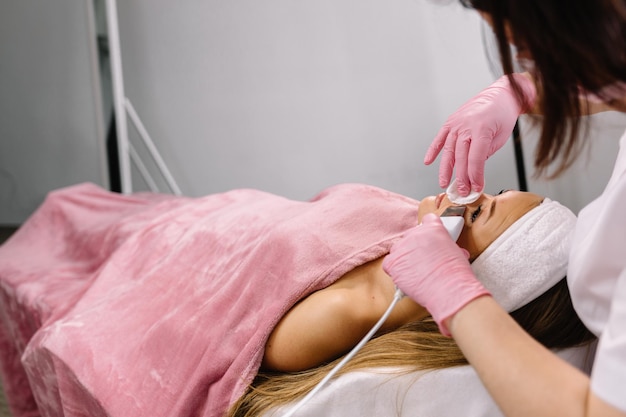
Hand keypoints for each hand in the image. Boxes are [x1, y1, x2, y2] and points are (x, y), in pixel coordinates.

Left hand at [382, 214, 489, 335]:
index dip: (429, 233)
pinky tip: (406, 276)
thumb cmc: (456, 274)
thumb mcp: (457, 252)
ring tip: (416, 271)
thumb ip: (446, 246)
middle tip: (424, 261)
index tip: (429, 240)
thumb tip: (445, 252)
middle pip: (410, 236)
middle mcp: (415, 234)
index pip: (427, 221)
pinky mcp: (392, 262)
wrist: (449, 289)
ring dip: (405, 258)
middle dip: (416, 248)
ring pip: (398, 250)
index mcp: (433, 228)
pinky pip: (389, 263)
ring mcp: (402, 248)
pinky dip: (395, 270)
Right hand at [424, 73, 535, 195]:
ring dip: (445, 169)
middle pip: (461, 158)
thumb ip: (485, 153)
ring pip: (448, 151)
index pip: (475, 159)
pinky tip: (428, 161)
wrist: (500, 95)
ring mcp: (456, 123)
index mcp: (481, 130)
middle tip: (461, 191)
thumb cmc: (503, 115)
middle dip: (461, 178)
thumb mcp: (500, 137)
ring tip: (443, 183)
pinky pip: (439, 138)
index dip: (475, 176)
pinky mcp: (451, 122)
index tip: (476, 187)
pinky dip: (433, 150)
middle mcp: (466, 126)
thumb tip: (473, 170)